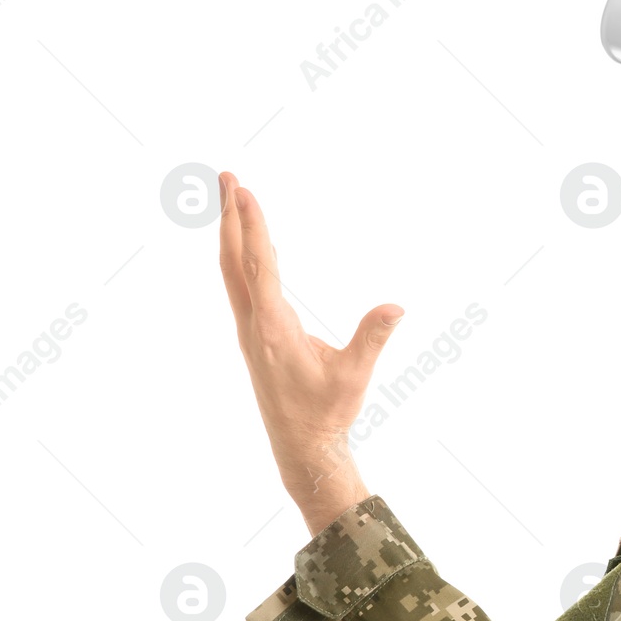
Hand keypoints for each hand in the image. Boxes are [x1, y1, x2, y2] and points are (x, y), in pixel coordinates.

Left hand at [216, 171, 402, 534]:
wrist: (301, 445)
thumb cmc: (328, 411)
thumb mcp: (354, 375)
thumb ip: (372, 338)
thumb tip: (395, 306)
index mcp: (273, 329)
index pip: (259, 267)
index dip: (253, 228)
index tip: (243, 192)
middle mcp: (253, 324)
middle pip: (233, 260)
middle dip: (229, 217)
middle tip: (225, 176)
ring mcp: (249, 329)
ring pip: (232, 271)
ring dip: (231, 233)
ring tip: (229, 198)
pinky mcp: (254, 334)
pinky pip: (240, 285)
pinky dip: (240, 255)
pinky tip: (247, 245)